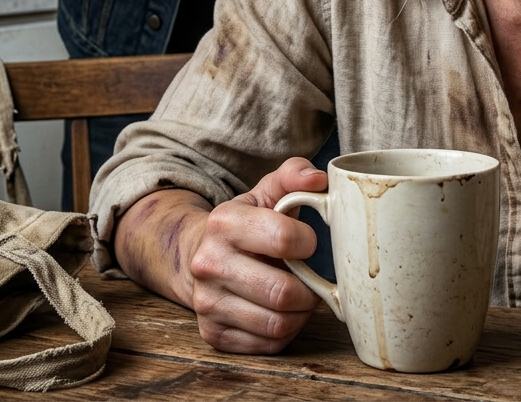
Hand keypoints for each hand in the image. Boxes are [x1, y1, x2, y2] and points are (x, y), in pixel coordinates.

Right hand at [189, 158, 327, 353]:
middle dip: (310, 288)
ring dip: (301, 313)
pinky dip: (286, 332)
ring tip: (302, 295)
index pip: (284, 238)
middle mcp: (209, 264)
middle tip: (313, 279)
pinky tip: (285, 312)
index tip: (309, 242)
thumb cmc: (246, 222)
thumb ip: (294, 175)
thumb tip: (320, 179)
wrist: (199, 254)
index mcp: (224, 222)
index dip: (309, 242)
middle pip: (282, 292)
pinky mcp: (213, 334)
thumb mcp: (267, 191)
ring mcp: (207, 303)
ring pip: (276, 324)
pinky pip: (267, 345)